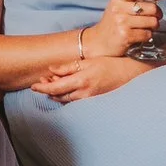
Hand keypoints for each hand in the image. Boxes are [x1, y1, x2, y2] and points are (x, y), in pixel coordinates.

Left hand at [30, 55, 151, 102]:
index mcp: (81, 81)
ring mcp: (89, 100)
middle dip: (48, 90)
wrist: (131, 76)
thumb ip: (69, 67)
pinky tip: (64, 90)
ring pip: (66, 100)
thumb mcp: (88, 62)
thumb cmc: (111, 65)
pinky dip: (66, 96)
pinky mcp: (93, 102)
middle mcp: (84, 93)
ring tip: (51, 84)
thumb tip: (51, 69)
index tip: (34, 85)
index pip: (55, 88)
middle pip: (58, 96)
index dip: (42, 88)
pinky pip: (75, 102)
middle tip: (42, 81)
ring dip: (56, 94)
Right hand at [82, 0, 163, 57]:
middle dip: (158, 13)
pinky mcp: (125, 35)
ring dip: (154, 26)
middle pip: (151, 8)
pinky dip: (147, 36)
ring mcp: (121, 22)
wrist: (99, 42)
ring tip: (147, 27)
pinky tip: (140, 35)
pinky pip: (147, 34)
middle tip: (156, 16)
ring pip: (152, 21)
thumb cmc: (113, 23)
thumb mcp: (118, 5)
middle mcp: (118, 8)